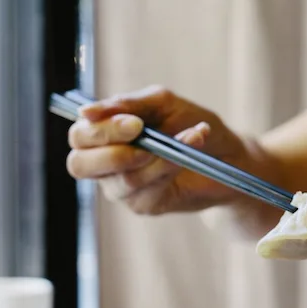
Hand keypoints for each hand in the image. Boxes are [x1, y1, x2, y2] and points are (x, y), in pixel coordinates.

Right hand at [65, 85, 252, 214]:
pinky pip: (148, 190)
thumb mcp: (160, 102)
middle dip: (114, 152)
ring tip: (188, 136)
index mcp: (101, 135)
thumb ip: (126, 104)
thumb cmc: (189, 122)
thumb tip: (84, 112)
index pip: (79, 137)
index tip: (135, 124)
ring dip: (158, 157)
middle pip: (80, 165)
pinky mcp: (145, 204)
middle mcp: (104, 164)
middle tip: (145, 136)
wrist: (227, 153)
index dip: (100, 131)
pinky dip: (171, 168)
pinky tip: (190, 152)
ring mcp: (122, 188)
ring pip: (123, 179)